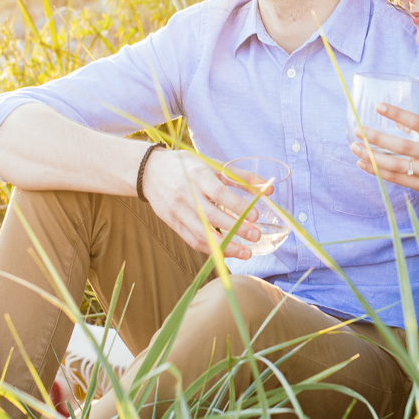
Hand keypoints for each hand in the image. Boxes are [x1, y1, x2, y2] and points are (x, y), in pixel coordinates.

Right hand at [140, 150, 265, 259]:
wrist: (150, 172)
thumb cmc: (186, 166)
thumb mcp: (212, 165)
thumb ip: (241, 177)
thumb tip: (269, 189)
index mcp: (197, 175)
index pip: (219, 193)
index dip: (237, 206)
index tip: (255, 216)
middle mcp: (186, 194)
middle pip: (212, 216)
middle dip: (236, 229)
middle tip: (256, 236)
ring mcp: (177, 211)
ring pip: (202, 234)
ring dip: (226, 246)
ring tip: (246, 252)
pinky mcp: (173, 223)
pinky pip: (193, 240)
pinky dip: (211, 249)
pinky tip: (228, 253)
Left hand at [350, 104, 418, 208]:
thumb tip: (402, 124)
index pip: (417, 122)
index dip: (397, 114)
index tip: (379, 106)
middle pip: (402, 146)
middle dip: (377, 138)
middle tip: (358, 130)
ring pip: (395, 165)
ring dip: (372, 157)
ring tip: (355, 147)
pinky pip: (397, 179)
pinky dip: (378, 172)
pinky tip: (364, 164)